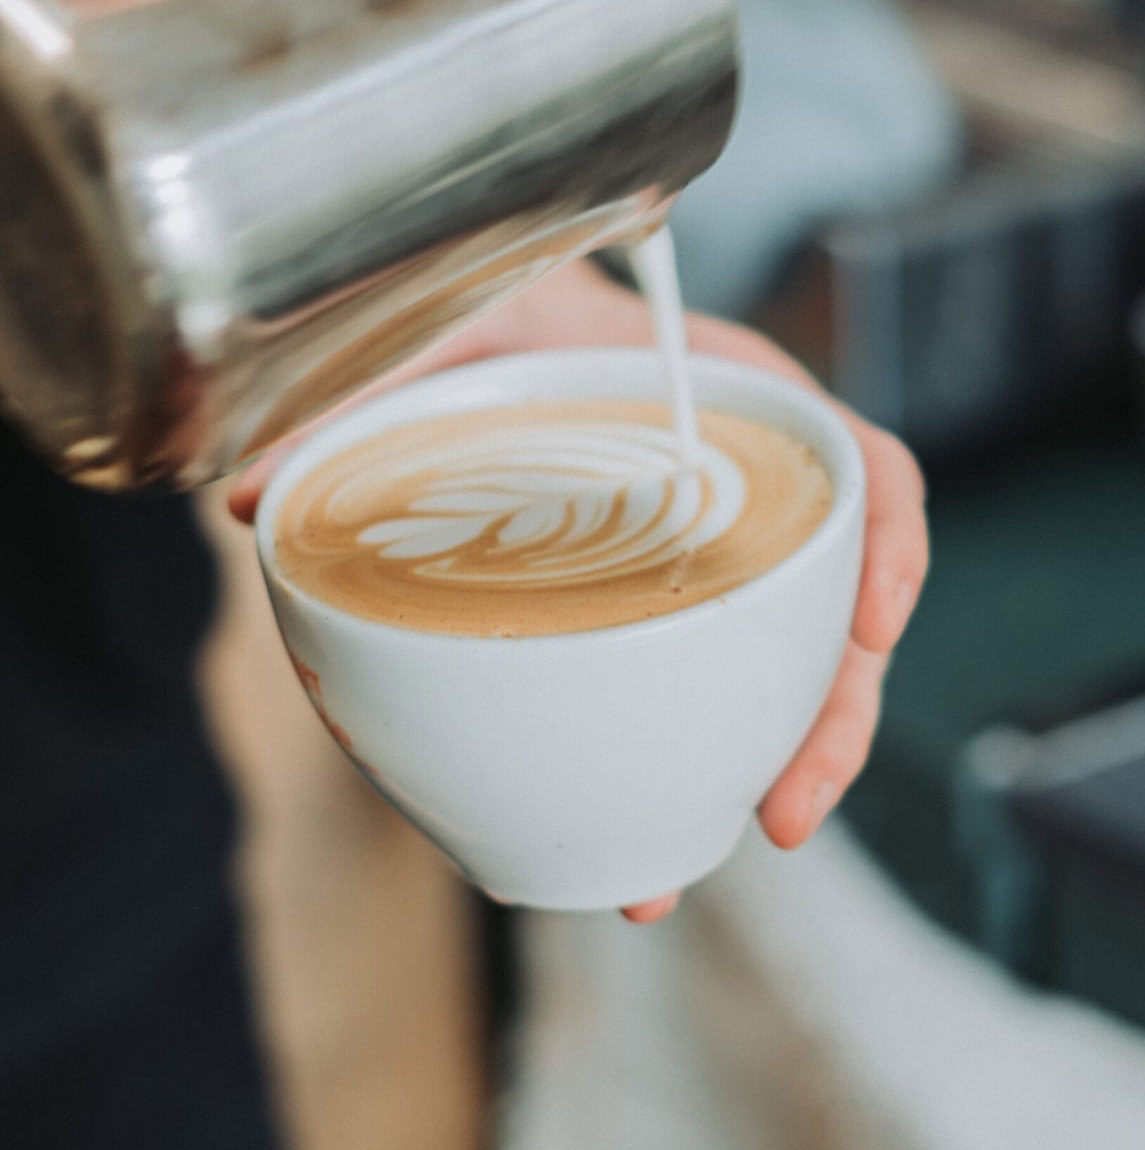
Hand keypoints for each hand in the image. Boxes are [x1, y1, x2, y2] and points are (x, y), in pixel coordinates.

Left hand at [230, 261, 928, 924]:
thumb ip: (362, 394)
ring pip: (795, 657)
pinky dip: (711, 745)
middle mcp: (751, 479)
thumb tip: (252, 498)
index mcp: (734, 394)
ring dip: (784, 756)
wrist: (493, 318)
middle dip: (837, 713)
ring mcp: (722, 543)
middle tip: (789, 811)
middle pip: (845, 596)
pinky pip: (723, 671)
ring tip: (730, 843)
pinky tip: (661, 821)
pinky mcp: (677, 594)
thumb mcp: (441, 328)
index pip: (861, 463)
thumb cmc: (493, 307)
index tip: (875, 625)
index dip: (888, 545)